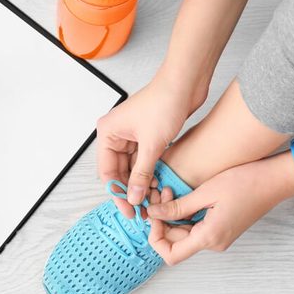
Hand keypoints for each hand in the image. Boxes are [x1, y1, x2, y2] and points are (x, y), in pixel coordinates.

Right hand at [97, 72, 206, 217]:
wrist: (186, 83)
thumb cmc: (165, 102)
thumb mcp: (151, 145)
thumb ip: (141, 174)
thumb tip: (134, 198)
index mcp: (108, 132)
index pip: (107, 172)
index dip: (118, 193)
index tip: (129, 210)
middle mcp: (116, 134)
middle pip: (119, 171)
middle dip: (130, 191)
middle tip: (141, 210)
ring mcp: (131, 135)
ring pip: (132, 168)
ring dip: (141, 184)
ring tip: (151, 201)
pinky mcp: (146, 136)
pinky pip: (143, 161)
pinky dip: (149, 173)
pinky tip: (157, 186)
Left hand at [146, 154, 293, 264]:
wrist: (275, 180)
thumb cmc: (245, 182)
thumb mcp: (206, 192)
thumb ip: (177, 207)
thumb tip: (152, 214)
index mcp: (209, 237)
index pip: (170, 255)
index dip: (156, 238)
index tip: (153, 215)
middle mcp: (214, 243)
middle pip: (175, 243)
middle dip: (162, 220)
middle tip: (161, 194)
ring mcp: (218, 237)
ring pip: (183, 234)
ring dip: (172, 216)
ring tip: (169, 191)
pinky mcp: (221, 229)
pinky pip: (194, 228)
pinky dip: (183, 215)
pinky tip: (180, 195)